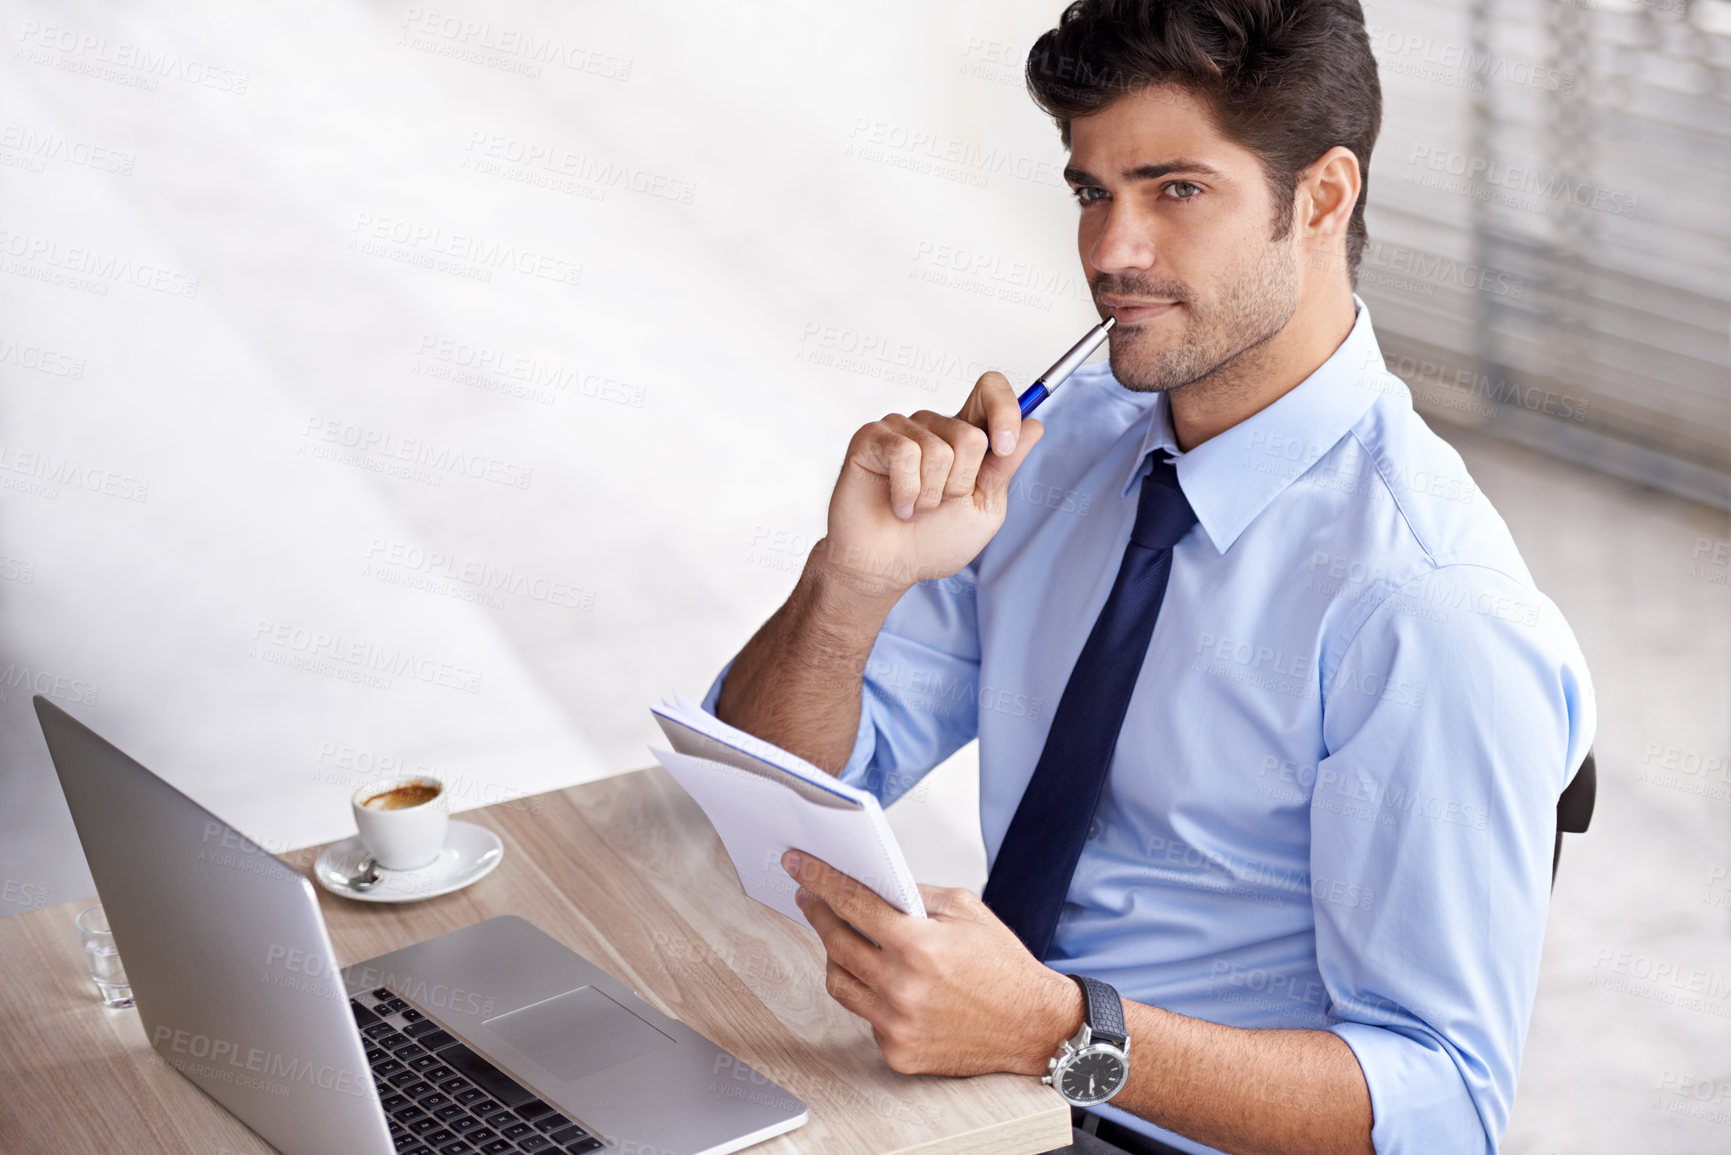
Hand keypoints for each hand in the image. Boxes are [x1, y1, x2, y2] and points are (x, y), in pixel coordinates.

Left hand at [783, 849, 1081, 1076]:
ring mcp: (897, 1024)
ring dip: (835, 954)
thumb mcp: (965, 909)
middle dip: (817, 912)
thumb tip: (872, 883)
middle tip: (811, 897)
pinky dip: (866, 992)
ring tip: (842, 936)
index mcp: (919, 945)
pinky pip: (863, 1014)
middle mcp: (902, 987)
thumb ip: (915, 894)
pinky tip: (880, 978)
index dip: (820, 880)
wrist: (1032, 1025)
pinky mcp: (897, 1051)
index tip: (798, 866)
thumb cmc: (1003, 966)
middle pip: (836, 942)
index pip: (853, 903)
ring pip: (839, 981)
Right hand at [815, 372, 1044, 602]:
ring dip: (931, 495)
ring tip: (916, 508)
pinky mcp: (872, 438)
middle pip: (971, 435)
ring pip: (939, 450)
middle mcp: (934, 427)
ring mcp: (901, 428)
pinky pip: (904, 453)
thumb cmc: (932, 542)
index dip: (1005, 410)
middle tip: (942, 503)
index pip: (990, 390)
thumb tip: (1034, 425)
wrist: (888, 567)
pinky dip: (906, 491)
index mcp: (965, 437)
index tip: (1005, 448)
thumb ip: (1005, 467)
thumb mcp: (983, 507)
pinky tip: (898, 504)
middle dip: (962, 483)